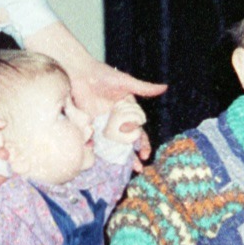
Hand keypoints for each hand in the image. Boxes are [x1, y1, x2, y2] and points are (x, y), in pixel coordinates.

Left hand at [25, 21, 165, 157]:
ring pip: (113, 146)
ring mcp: (103, 125)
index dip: (143, 143)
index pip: (138, 131)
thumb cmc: (103, 76)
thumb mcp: (125, 82)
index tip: (145, 153)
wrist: (78, 73)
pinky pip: (96, 143)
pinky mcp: (89, 126)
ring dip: (119, 159)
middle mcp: (116, 121)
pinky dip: (100, 153)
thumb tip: (165, 87)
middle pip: (127, 143)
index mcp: (128, 113)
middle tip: (138, 168)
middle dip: (133, 156)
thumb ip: (144, 88)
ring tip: (125, 170)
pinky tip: (104, 164)